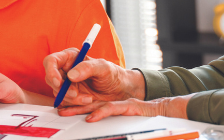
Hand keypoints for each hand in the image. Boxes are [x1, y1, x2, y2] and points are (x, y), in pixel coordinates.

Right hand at [43, 48, 144, 107]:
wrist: (119, 91)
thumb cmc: (112, 74)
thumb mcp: (103, 67)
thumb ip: (87, 68)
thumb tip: (71, 75)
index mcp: (70, 58)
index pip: (51, 61)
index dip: (51, 71)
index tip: (59, 82)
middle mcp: (66, 70)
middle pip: (51, 79)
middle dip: (62, 89)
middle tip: (75, 94)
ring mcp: (66, 85)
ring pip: (58, 94)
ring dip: (71, 99)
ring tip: (88, 98)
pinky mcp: (69, 98)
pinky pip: (64, 103)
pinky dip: (73, 106)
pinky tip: (86, 102)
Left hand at [61, 94, 194, 122]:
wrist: (165, 110)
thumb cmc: (144, 115)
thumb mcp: (123, 116)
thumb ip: (109, 116)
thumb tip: (92, 121)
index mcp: (109, 104)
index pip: (89, 104)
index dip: (75, 106)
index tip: (62, 110)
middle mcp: (112, 102)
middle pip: (88, 102)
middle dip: (72, 106)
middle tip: (58, 110)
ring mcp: (120, 104)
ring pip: (96, 104)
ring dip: (80, 108)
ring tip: (67, 112)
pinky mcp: (129, 107)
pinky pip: (112, 109)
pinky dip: (101, 113)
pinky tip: (91, 118)